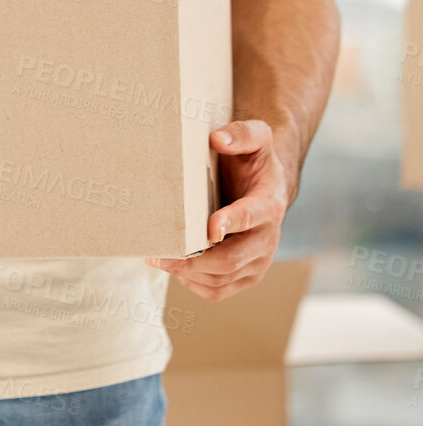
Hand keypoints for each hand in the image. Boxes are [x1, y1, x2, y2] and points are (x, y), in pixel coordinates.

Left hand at [146, 119, 290, 302]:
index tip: (210, 227)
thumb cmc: (253, 163)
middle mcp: (268, 239)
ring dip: (187, 274)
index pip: (252, 216)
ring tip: (157, 259)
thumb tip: (218, 139)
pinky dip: (193, 284)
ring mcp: (258, 261)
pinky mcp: (246, 275)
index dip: (231, 223)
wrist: (265, 189)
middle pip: (231, 260)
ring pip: (221, 279)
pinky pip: (218, 290)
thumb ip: (243, 134)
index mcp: (269, 205)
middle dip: (195, 261)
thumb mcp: (256, 139)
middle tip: (160, 255)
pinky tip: (174, 268)